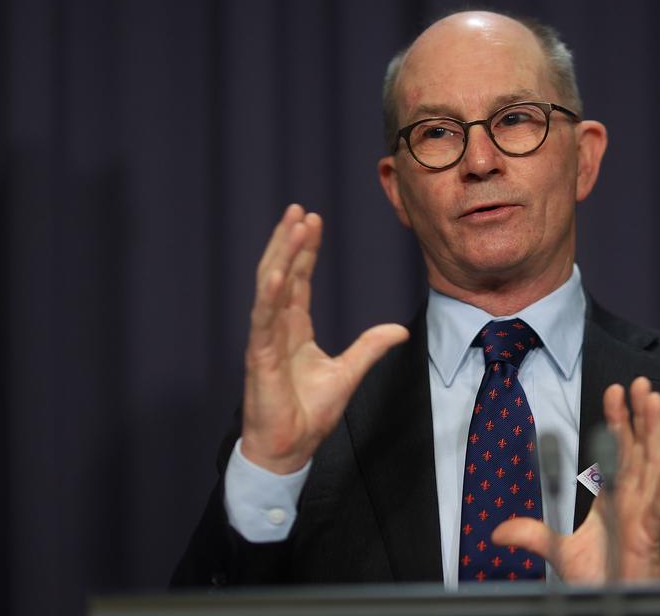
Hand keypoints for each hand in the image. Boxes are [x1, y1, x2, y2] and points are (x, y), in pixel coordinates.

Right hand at [240, 204, 408, 474]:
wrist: (289, 449)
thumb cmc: (309, 416)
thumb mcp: (348, 374)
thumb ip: (370, 348)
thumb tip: (400, 331)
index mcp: (293, 330)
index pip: (298, 281)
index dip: (305, 251)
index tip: (312, 221)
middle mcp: (276, 329)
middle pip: (281, 274)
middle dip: (289, 241)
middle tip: (299, 209)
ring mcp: (265, 340)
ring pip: (270, 288)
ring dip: (281, 255)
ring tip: (291, 225)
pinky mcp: (260, 357)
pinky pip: (263, 320)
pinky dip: (268, 295)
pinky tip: (277, 271)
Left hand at [491, 376, 659, 583]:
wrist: (610, 602)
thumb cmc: (599, 578)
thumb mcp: (559, 552)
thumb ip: (533, 535)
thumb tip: (499, 531)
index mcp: (615, 499)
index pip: (617, 451)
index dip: (617, 421)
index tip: (613, 391)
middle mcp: (632, 501)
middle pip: (638, 450)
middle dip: (639, 415)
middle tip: (637, 383)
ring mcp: (642, 517)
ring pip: (652, 468)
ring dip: (654, 434)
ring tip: (653, 403)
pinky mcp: (649, 538)